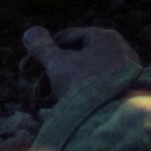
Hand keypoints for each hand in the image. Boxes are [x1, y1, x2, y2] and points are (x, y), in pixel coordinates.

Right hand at [20, 23, 149, 111]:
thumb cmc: (87, 85)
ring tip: (45, 101)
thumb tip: (30, 32)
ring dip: (60, 86)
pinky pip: (96, 90)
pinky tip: (63, 108)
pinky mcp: (124, 95)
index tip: (26, 69)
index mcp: (104, 38)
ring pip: (85, 76)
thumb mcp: (59, 65)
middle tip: (34, 89)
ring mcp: (123, 74)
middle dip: (50, 73)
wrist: (118, 118)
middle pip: (76, 58)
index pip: (67, 38)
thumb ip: (43, 49)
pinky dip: (78, 95)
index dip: (43, 52)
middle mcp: (118, 52)